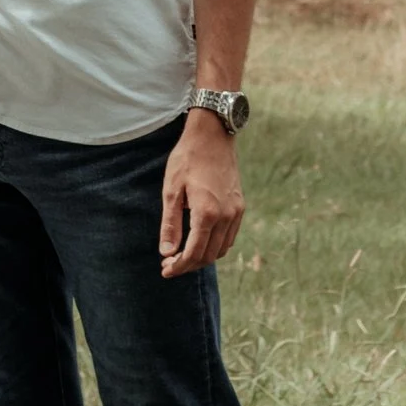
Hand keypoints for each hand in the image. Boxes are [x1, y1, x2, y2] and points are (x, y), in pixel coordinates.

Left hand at [159, 116, 243, 277]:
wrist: (213, 135)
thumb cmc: (188, 160)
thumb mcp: (172, 191)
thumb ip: (170, 224)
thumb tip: (167, 252)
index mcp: (207, 213)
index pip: (193, 253)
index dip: (178, 266)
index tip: (165, 270)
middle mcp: (226, 216)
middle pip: (208, 255)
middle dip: (189, 265)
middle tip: (170, 265)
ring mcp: (236, 212)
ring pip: (222, 249)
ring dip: (203, 257)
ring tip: (184, 255)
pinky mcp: (240, 206)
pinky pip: (230, 236)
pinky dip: (216, 245)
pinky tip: (201, 241)